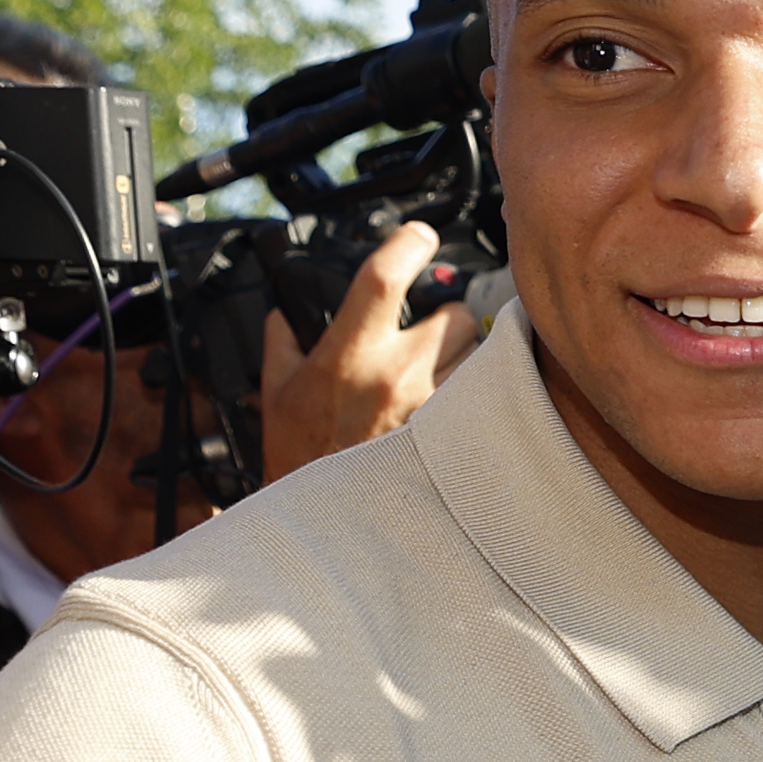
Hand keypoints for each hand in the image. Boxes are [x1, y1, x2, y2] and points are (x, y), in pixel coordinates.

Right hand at [259, 224, 479, 482]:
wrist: (328, 525)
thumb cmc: (302, 462)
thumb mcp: (276, 396)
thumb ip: (281, 345)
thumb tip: (283, 316)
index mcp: (349, 354)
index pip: (383, 276)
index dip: (406, 243)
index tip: (418, 235)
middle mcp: (398, 374)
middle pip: (455, 313)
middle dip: (446, 318)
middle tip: (428, 336)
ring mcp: (435, 404)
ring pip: (478, 351)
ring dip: (465, 357)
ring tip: (436, 377)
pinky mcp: (459, 433)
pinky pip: (486, 394)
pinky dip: (477, 393)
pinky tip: (456, 407)